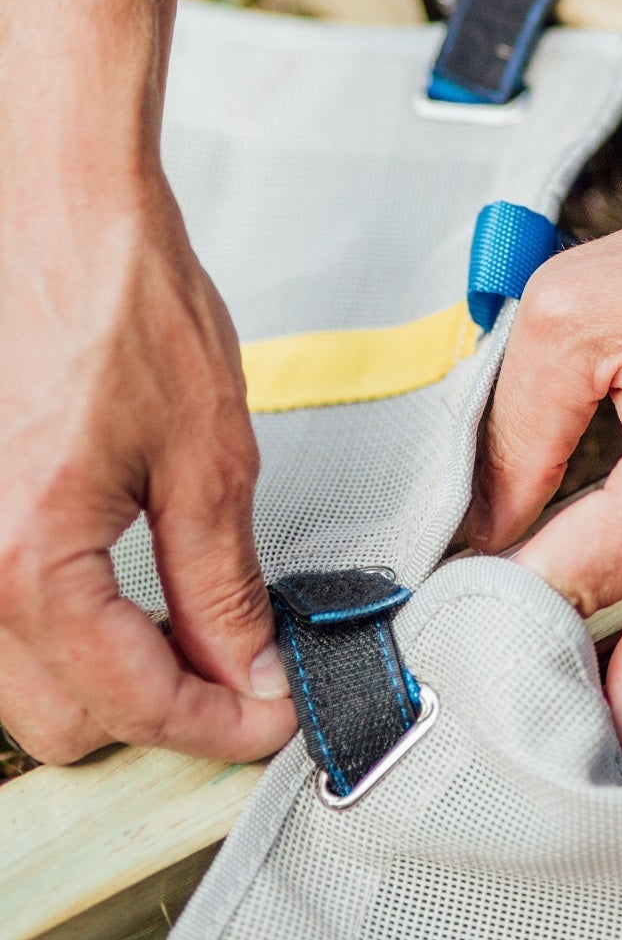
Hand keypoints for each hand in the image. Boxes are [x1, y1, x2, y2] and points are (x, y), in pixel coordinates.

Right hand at [0, 169, 295, 763]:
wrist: (61, 215)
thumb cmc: (125, 304)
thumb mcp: (208, 453)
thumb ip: (222, 585)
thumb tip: (248, 671)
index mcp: (26, 560)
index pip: (130, 702)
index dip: (218, 725)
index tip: (275, 714)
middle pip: (62, 720)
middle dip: (159, 712)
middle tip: (242, 672)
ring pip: (21, 686)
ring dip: (105, 680)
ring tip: (192, 633)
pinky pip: (0, 626)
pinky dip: (63, 632)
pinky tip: (125, 595)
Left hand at [472, 120, 621, 769]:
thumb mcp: (581, 306)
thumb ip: (506, 429)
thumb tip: (463, 530)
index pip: (547, 606)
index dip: (464, 619)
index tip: (420, 619)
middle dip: (544, 728)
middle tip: (477, 693)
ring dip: (617, 744)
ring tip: (543, 708)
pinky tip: (621, 696)